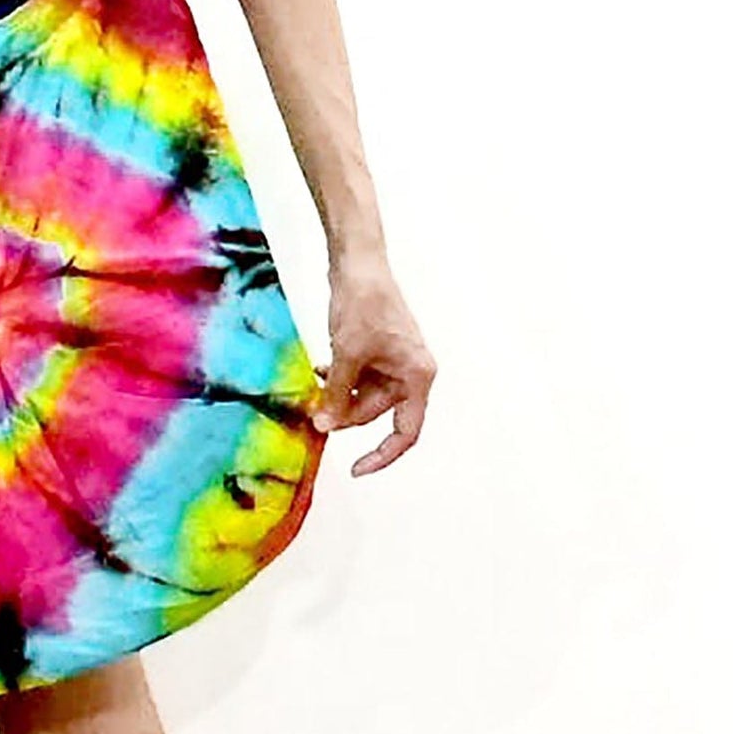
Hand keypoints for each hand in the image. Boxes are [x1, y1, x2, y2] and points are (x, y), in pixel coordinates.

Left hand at [312, 256, 435, 475]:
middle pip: (376, 412)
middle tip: (315, 412)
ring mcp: (394, 361)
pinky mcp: (378, 350)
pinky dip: (340, 377)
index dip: (382, 455)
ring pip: (363, 394)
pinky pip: (358, 376)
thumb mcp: (347, 356)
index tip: (356, 469)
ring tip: (317, 380)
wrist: (357, 264)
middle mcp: (411, 372)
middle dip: (344, 412)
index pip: (405, 432)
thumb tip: (326, 426)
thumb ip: (338, 396)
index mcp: (417, 377)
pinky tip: (321, 367)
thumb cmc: (362, 305)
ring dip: (338, 393)